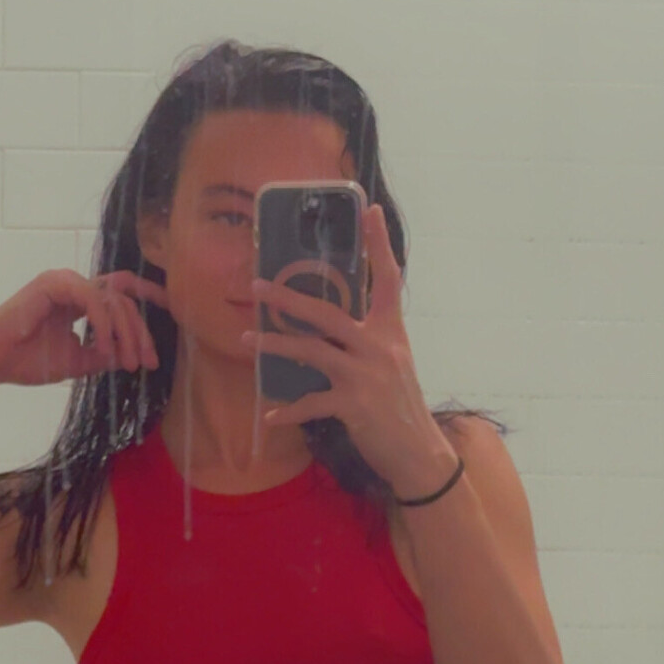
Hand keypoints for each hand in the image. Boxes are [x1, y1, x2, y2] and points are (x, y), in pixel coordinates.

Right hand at [0, 267, 168, 388]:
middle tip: (147, 362)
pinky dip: (104, 325)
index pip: (123, 293)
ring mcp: (65, 281)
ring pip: (114, 299)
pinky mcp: (54, 284)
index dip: (150, 298)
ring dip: (126, 333)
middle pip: (125, 298)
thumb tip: (129, 356)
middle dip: (142, 331)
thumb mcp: (77, 361)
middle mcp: (75, 285)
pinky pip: (94, 300)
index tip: (174, 314)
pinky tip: (104, 348)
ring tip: (126, 362)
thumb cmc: (27, 360)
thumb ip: (103, 354)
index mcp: (80, 299)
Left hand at [243, 205, 449, 485]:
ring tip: (245, 340)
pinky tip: (270, 416)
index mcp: (391, 331)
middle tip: (257, 286)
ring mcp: (366, 376)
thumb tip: (331, 329)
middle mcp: (379, 347)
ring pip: (310, 351)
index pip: (388, 278)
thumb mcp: (394, 364)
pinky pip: (311, 403)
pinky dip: (288, 411)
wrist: (418, 452)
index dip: (378, 244)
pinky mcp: (355, 406)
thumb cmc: (400, 407)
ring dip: (274, 345)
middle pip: (328, 312)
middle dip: (288, 298)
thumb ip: (368, 342)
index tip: (369, 210)